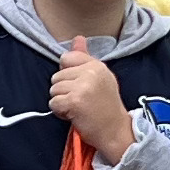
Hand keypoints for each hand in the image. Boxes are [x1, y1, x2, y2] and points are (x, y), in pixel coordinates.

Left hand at [46, 36, 132, 161]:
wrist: (115, 131)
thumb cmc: (106, 107)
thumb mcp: (100, 78)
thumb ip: (85, 58)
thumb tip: (77, 38)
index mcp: (97, 65)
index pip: (67, 58)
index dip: (68, 75)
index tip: (80, 87)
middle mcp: (91, 72)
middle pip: (57, 76)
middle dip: (64, 90)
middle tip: (81, 101)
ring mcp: (82, 86)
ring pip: (53, 89)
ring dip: (61, 101)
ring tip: (78, 108)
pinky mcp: (74, 101)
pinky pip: (53, 103)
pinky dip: (60, 112)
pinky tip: (74, 115)